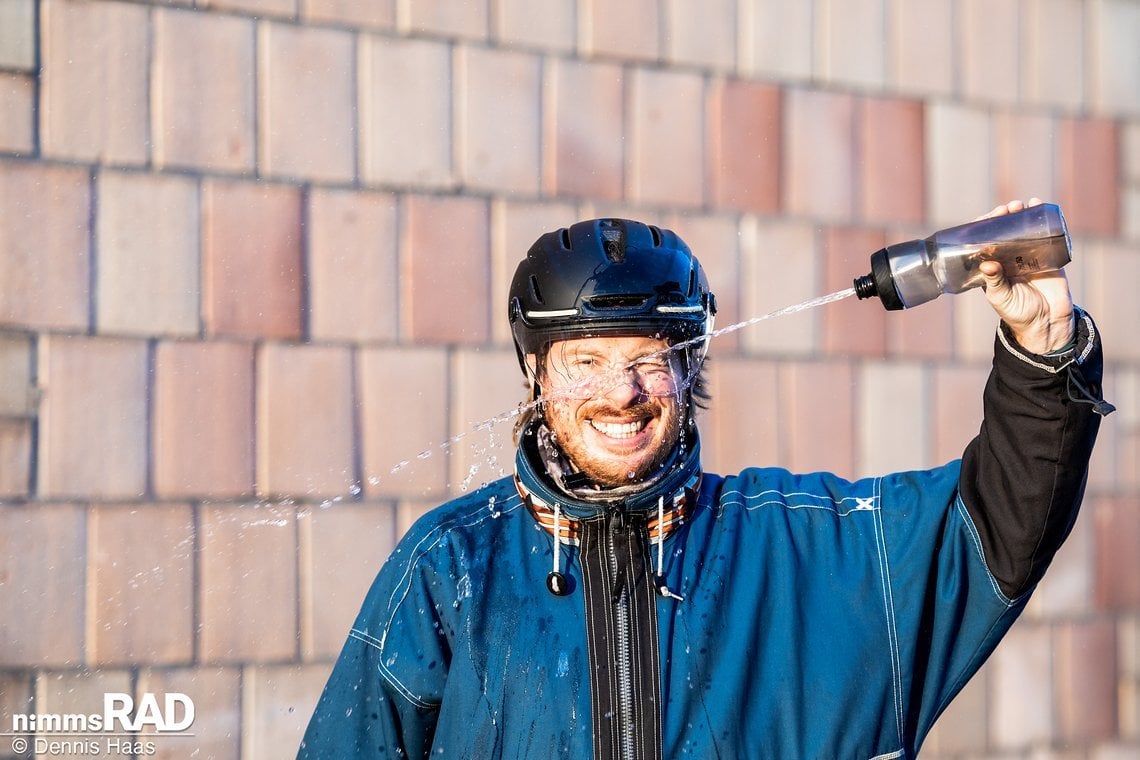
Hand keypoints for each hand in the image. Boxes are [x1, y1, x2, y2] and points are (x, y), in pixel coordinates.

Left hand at [976, 198, 1075, 354]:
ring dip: (1023, 214)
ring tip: (1022, 205)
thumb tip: (987, 263)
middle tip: (1007, 209)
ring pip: (1024, 229)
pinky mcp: (1049, 256)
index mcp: (993, 266)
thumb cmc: (1018, 312)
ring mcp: (1030, 255)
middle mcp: (1010, 258)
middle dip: (1005, 217)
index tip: (987, 216)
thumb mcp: (1001, 297)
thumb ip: (994, 281)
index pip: (985, 241)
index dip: (985, 227)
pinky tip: (1040, 207)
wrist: (1047, 323)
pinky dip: (1044, 221)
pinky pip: (1046, 235)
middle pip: (1005, 231)